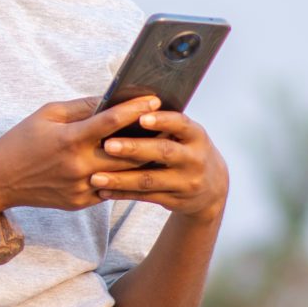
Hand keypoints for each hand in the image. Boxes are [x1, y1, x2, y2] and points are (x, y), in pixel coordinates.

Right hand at [0, 95, 162, 211]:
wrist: (0, 179)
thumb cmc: (21, 140)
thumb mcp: (46, 114)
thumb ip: (80, 107)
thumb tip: (109, 98)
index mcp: (69, 139)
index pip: (111, 121)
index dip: (135, 109)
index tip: (154, 100)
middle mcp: (78, 165)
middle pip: (128, 153)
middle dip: (151, 138)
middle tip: (169, 126)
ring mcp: (82, 187)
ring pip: (125, 176)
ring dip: (144, 162)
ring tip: (159, 148)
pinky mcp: (82, 202)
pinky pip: (112, 190)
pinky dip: (124, 179)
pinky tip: (136, 169)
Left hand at [89, 110, 228, 221]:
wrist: (212, 187)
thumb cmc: (185, 149)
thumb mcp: (184, 135)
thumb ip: (162, 124)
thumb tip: (123, 105)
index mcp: (196, 136)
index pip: (180, 124)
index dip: (162, 120)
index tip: (140, 117)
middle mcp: (194, 159)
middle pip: (163, 152)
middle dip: (134, 148)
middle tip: (108, 145)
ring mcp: (187, 182)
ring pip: (150, 180)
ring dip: (121, 178)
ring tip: (96, 177)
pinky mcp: (176, 200)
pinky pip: (145, 197)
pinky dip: (122, 193)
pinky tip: (102, 191)